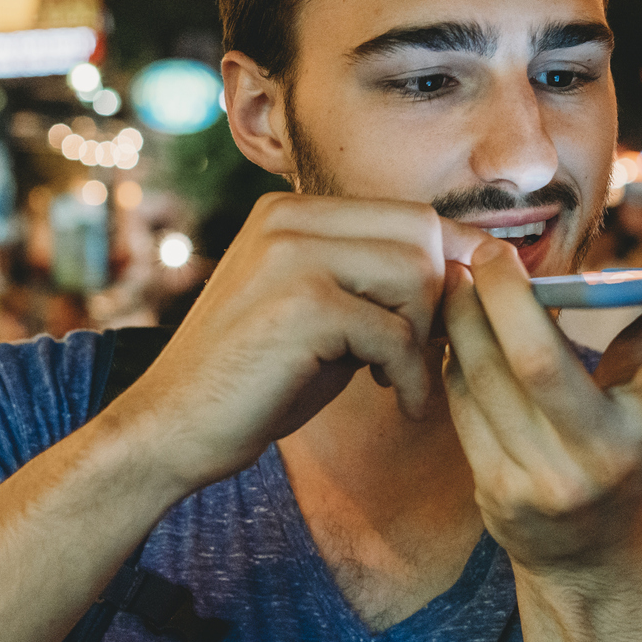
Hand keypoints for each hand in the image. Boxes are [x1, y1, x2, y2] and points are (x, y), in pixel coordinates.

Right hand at [109, 193, 484, 495]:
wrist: (170, 430)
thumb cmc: (256, 381)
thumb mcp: (323, 314)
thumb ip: (378, 286)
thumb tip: (471, 271)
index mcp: (290, 212)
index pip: (407, 214)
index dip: (450, 264)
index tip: (461, 314)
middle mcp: (288, 218)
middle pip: (421, 232)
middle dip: (439, 298)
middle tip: (421, 352)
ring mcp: (291, 255)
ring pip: (416, 274)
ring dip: (424, 335)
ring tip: (396, 375)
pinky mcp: (301, 305)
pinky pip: (396, 333)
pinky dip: (411, 376)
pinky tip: (395, 402)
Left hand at [442, 234, 641, 577]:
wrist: (591, 554)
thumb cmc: (631, 436)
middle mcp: (608, 458)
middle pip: (542, 364)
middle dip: (508, 295)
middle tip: (492, 250)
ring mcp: (548, 481)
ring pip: (489, 376)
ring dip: (466, 316)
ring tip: (461, 278)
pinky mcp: (498, 494)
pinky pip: (464, 404)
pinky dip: (457, 357)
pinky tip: (457, 333)